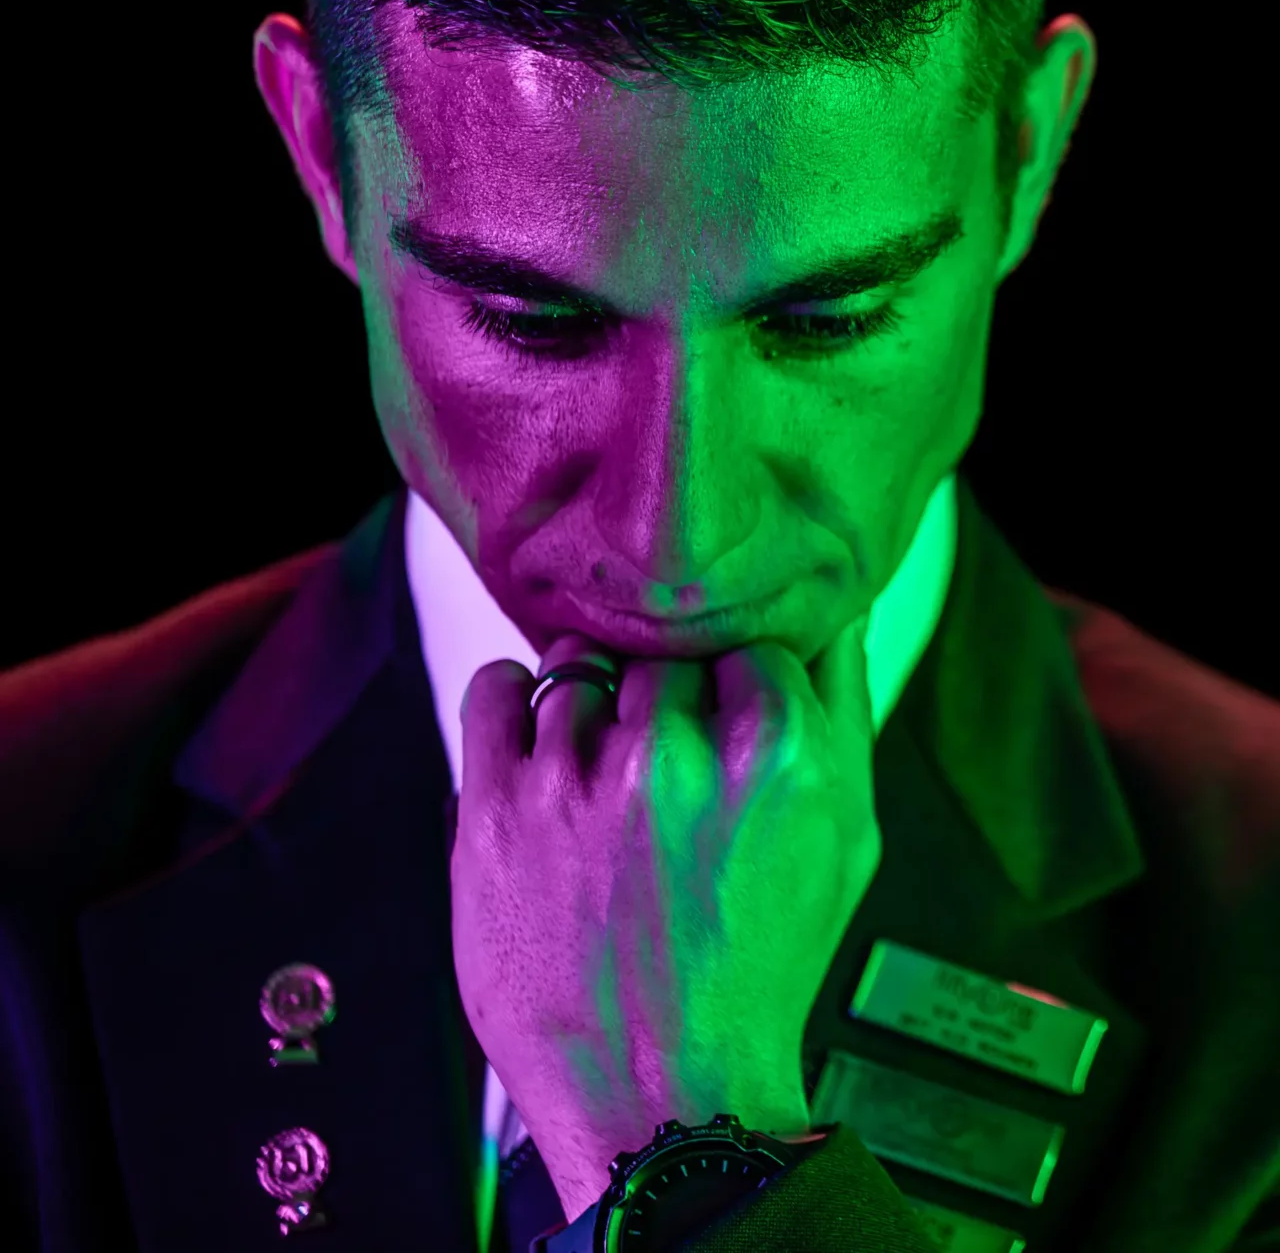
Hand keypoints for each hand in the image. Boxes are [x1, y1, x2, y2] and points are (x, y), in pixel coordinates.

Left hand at [450, 619, 880, 1223]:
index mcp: (776, 753)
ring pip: (578, 661)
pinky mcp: (495, 808)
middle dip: (662, 696)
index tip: (723, 727)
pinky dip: (514, 701)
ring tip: (602, 776)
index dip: (731, 679)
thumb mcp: (845, 843)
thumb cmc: (756, 973)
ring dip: (589, 701)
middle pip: (657, 648)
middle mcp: (673, 755)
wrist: (662, 1104)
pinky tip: (539, 748)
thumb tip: (830, 609)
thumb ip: (842, 710)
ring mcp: (575, 778)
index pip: (743, 635)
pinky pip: (496, 687)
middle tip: (665, 765)